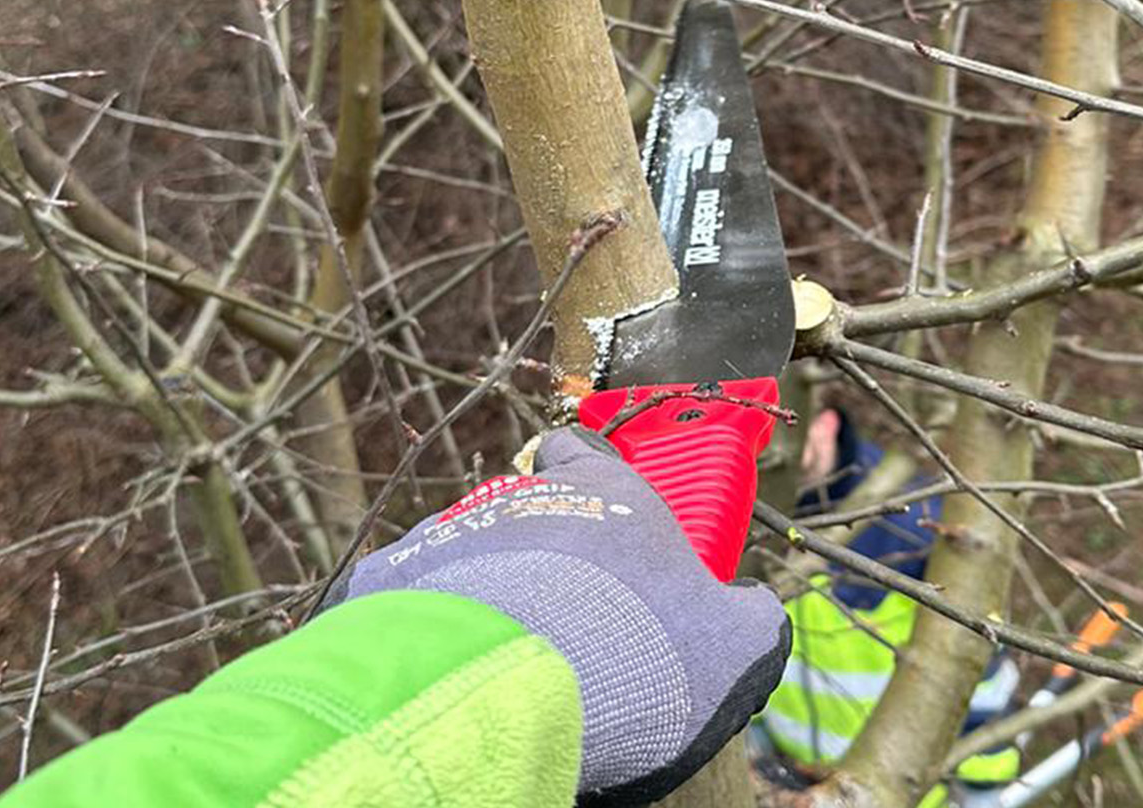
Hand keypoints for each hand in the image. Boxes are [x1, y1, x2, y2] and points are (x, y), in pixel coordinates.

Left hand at [341, 426, 788, 805]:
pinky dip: (422, 626)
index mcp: (604, 492)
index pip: (584, 451)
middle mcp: (521, 497)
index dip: (589, 477)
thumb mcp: (738, 644)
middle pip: (522, 510)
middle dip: (535, 555)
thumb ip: (750, 619)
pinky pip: (404, 596)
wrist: (519, 692)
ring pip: (463, 550)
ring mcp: (448, 533)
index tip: (600, 520)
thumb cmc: (642, 655)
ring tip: (503, 654)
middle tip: (559, 619)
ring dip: (481, 590)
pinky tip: (445, 665)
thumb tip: (754, 615)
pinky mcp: (388, 580)